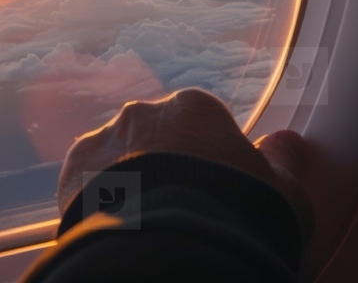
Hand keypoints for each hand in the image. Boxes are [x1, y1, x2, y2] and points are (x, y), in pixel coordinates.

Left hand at [57, 88, 314, 233]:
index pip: (201, 128)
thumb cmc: (239, 217)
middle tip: (177, 212)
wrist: (170, 250)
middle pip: (155, 138)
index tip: (213, 195)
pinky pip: (85, 184)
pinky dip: (97, 202)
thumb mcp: (285, 194)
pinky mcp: (70, 173)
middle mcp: (145, 113)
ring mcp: (104, 140)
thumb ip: (284, 162)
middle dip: (163, 168)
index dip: (208, 164)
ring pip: (117, 159)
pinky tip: (116, 230)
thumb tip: (287, 143)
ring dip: (127, 183)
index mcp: (196, 108)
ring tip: (144, 227)